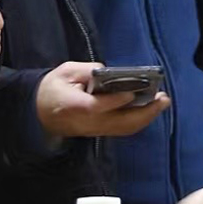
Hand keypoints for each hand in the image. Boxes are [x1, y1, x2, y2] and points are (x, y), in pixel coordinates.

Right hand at [36, 61, 168, 137]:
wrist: (39, 112)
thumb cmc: (53, 88)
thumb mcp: (65, 71)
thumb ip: (87, 71)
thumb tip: (109, 72)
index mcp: (74, 106)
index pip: (97, 106)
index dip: (116, 101)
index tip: (133, 91)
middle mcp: (87, 122)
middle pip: (118, 122)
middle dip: (144, 112)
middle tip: (163, 98)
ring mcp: (94, 130)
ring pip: (123, 129)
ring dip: (146, 117)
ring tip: (162, 103)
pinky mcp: (99, 132)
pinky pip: (122, 130)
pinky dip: (138, 121)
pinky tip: (149, 109)